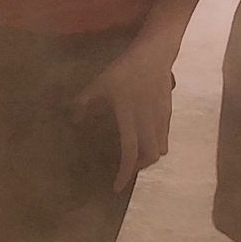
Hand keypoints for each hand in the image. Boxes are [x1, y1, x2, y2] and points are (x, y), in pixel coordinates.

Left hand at [77, 40, 180, 189]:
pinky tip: (145, 139)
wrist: (155, 54)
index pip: (130, 151)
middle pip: (150, 156)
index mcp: (129, 116)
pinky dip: (155, 145)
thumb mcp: (99, 83)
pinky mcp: (168, 113)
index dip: (124, 172)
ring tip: (135, 156)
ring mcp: (161, 118)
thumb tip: (72, 119)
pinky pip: (164, 137)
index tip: (117, 187)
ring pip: (160, 148)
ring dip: (148, 158)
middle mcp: (147, 121)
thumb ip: (83, 102)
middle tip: (126, 170)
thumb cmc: (124, 69)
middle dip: (138, 168)